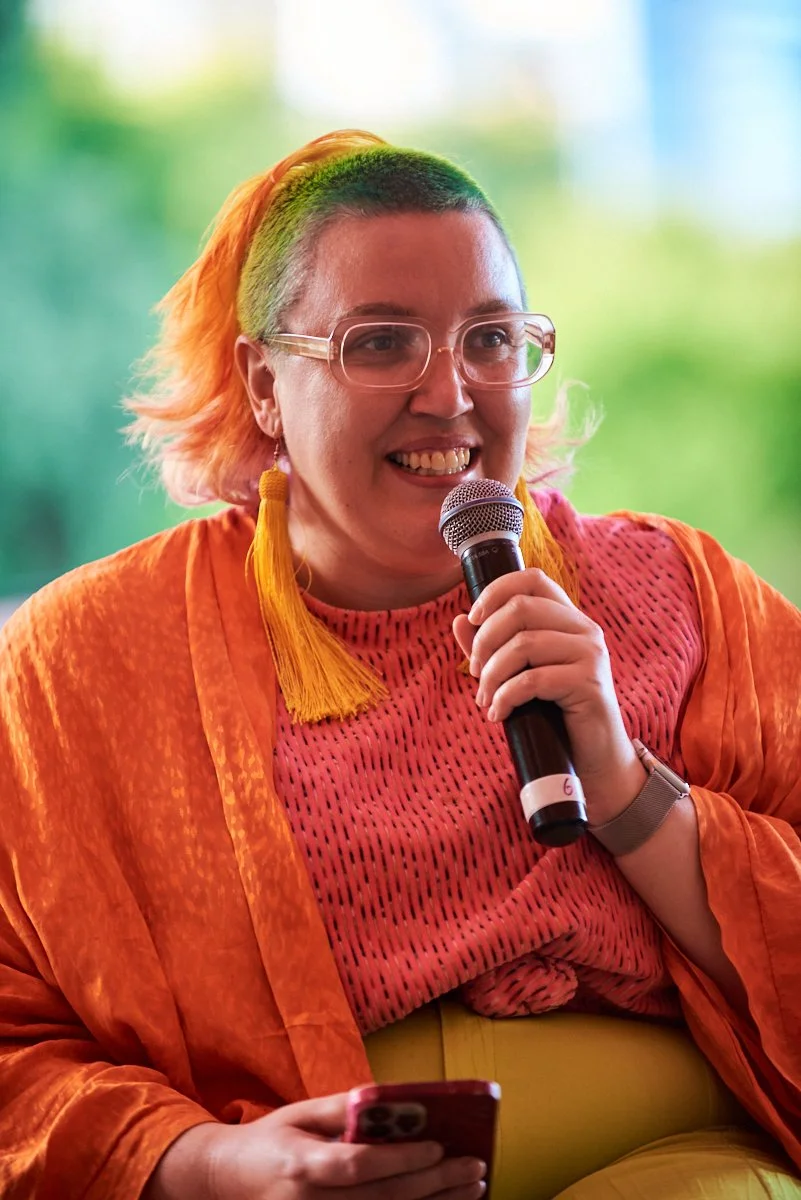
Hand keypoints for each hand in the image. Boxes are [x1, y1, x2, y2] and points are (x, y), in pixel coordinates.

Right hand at [145, 1092, 486, 1199]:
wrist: (226, 1183)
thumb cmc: (269, 1140)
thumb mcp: (299, 1113)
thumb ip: (342, 1108)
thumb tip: (392, 1099)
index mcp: (301, 1165)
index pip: (357, 1165)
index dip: (400, 1159)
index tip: (438, 1145)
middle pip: (382, 1199)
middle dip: (435, 1183)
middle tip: (474, 1166)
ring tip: (473, 1187)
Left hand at [453, 569, 645, 821]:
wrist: (594, 760)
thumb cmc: (554, 715)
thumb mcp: (517, 676)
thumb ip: (491, 648)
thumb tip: (458, 620)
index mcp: (568, 619)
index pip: (532, 579)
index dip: (496, 590)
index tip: (473, 618)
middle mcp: (584, 629)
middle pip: (520, 608)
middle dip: (485, 640)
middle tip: (475, 674)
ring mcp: (590, 654)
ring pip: (522, 644)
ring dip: (491, 675)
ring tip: (486, 700)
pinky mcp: (588, 683)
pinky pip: (532, 680)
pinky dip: (505, 697)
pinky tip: (498, 714)